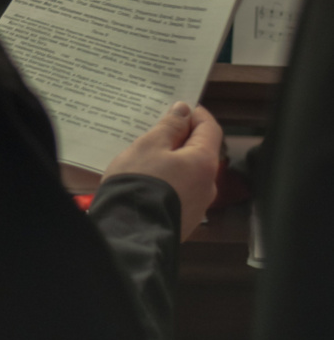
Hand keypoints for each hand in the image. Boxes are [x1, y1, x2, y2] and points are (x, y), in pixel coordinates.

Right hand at [101, 103, 221, 239]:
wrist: (129, 233)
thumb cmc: (139, 185)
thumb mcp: (150, 145)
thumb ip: (170, 126)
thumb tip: (183, 111)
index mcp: (204, 163)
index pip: (210, 128)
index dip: (195, 114)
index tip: (179, 107)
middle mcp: (207, 186)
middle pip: (199, 151)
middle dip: (180, 138)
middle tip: (156, 130)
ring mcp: (197, 205)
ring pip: (188, 172)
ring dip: (173, 160)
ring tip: (146, 156)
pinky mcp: (184, 219)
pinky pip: (180, 190)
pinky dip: (169, 179)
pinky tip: (147, 178)